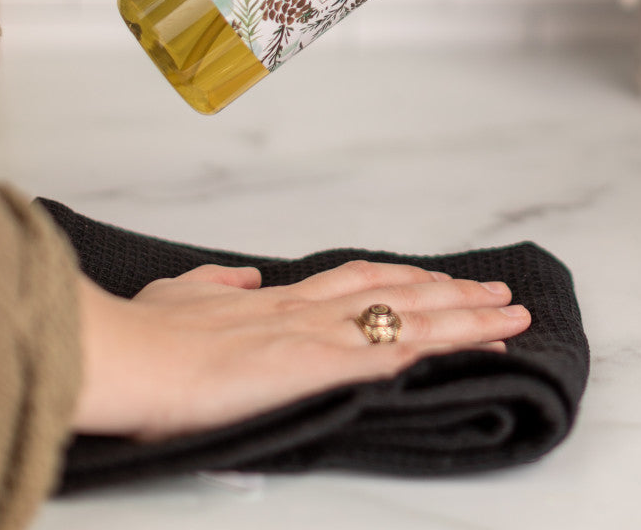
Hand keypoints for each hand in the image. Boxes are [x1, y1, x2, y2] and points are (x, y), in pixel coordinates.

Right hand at [73, 260, 529, 440]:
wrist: (126, 355)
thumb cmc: (143, 335)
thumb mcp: (181, 295)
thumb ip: (218, 283)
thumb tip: (247, 275)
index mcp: (281, 298)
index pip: (363, 282)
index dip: (408, 281)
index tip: (440, 282)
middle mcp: (313, 309)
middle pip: (403, 294)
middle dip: (456, 295)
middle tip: (501, 294)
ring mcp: (321, 334)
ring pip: (414, 319)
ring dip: (470, 317)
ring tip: (514, 316)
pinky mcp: (321, 366)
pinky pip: (398, 356)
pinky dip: (443, 350)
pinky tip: (477, 349)